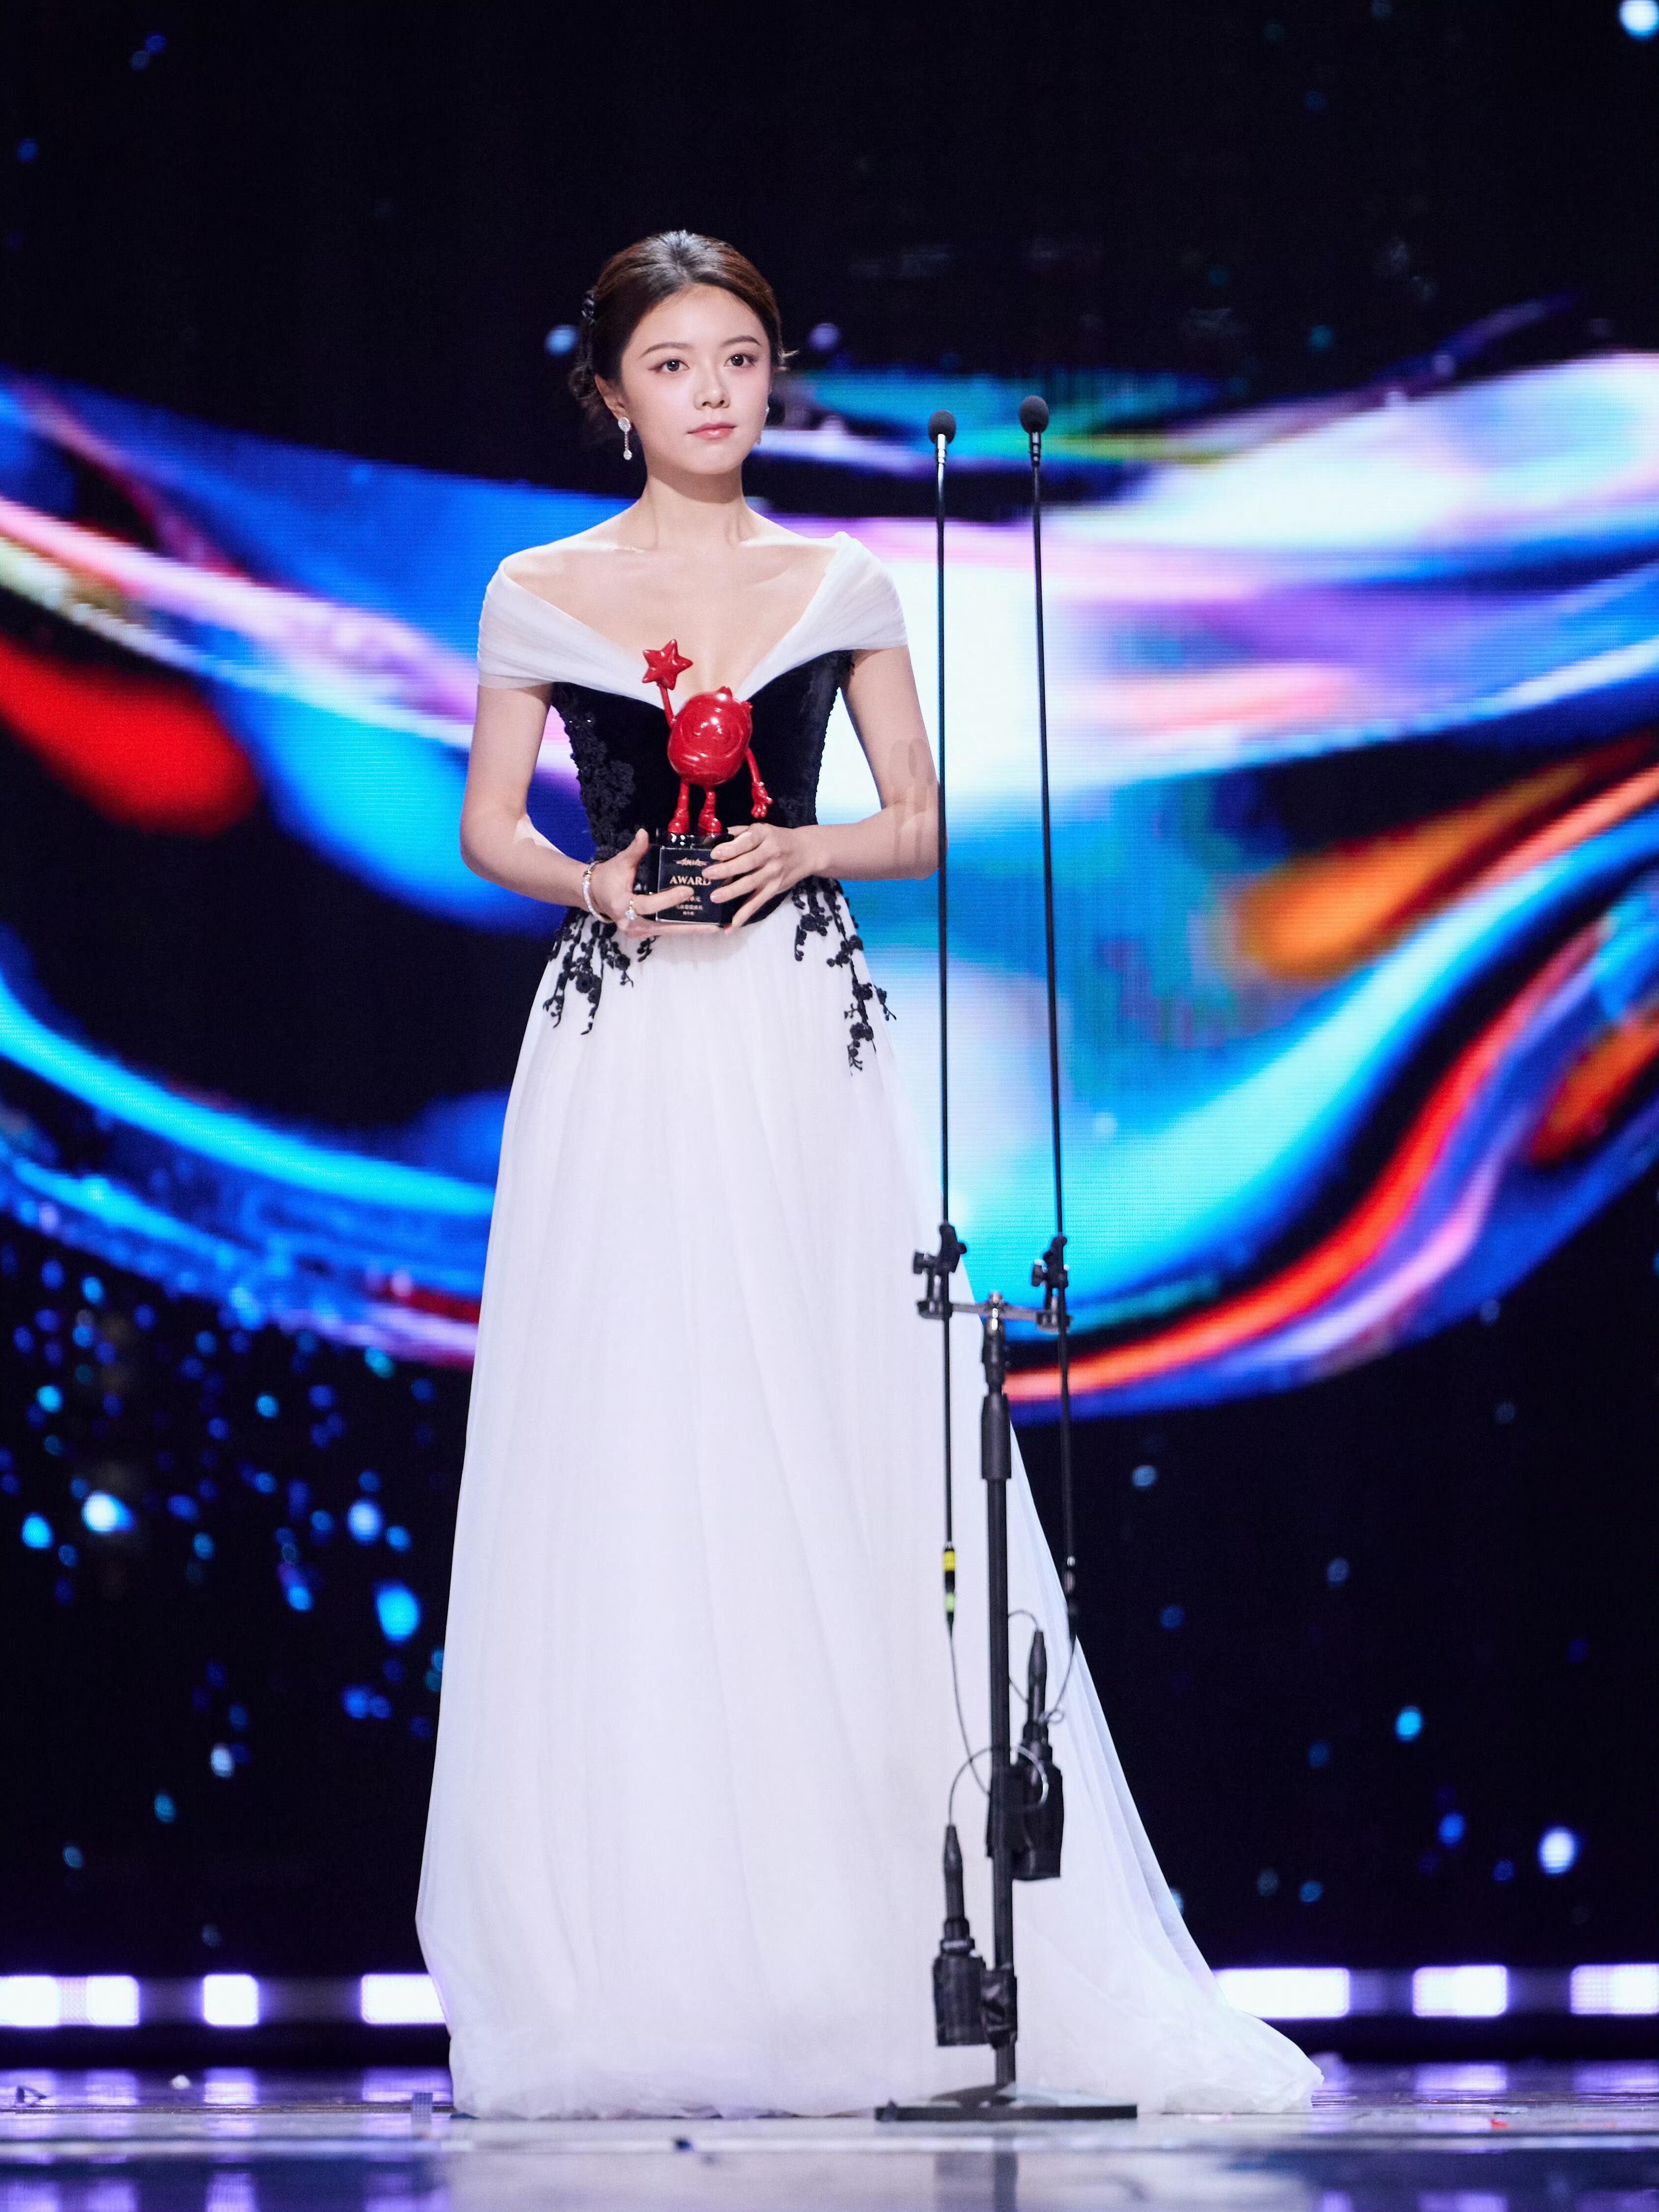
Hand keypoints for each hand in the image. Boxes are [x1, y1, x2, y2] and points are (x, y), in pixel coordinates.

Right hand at [589, 829, 715, 938]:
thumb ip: (634, 850)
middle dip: (688, 926)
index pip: (648, 905)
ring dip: (689, 929)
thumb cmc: (609, 876)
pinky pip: (663, 930)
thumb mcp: (621, 862)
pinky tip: (699, 925)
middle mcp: (629, 923)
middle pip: (663, 926)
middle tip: (712, 926)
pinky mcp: (642, 933)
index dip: (668, 899)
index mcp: (622, 904)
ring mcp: (636, 931)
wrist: (595, 893)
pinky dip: (681, 927)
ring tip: (712, 927)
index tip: (688, 890)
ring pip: (666, 931)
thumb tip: (644, 833)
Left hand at [704, 822, 815, 927]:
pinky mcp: (774, 890)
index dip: (731, 848)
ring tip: (714, 897)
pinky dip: (744, 915)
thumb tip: (711, 839)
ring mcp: (773, 874)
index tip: (715, 854)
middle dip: (726, 870)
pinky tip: (730, 926)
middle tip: (707, 874)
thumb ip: (739, 833)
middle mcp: (771, 854)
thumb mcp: (762, 829)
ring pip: (751, 884)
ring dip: (731, 892)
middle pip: (747, 863)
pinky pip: (757, 903)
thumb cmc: (776, 839)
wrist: (805, 852)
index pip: (748, 841)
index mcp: (765, 835)